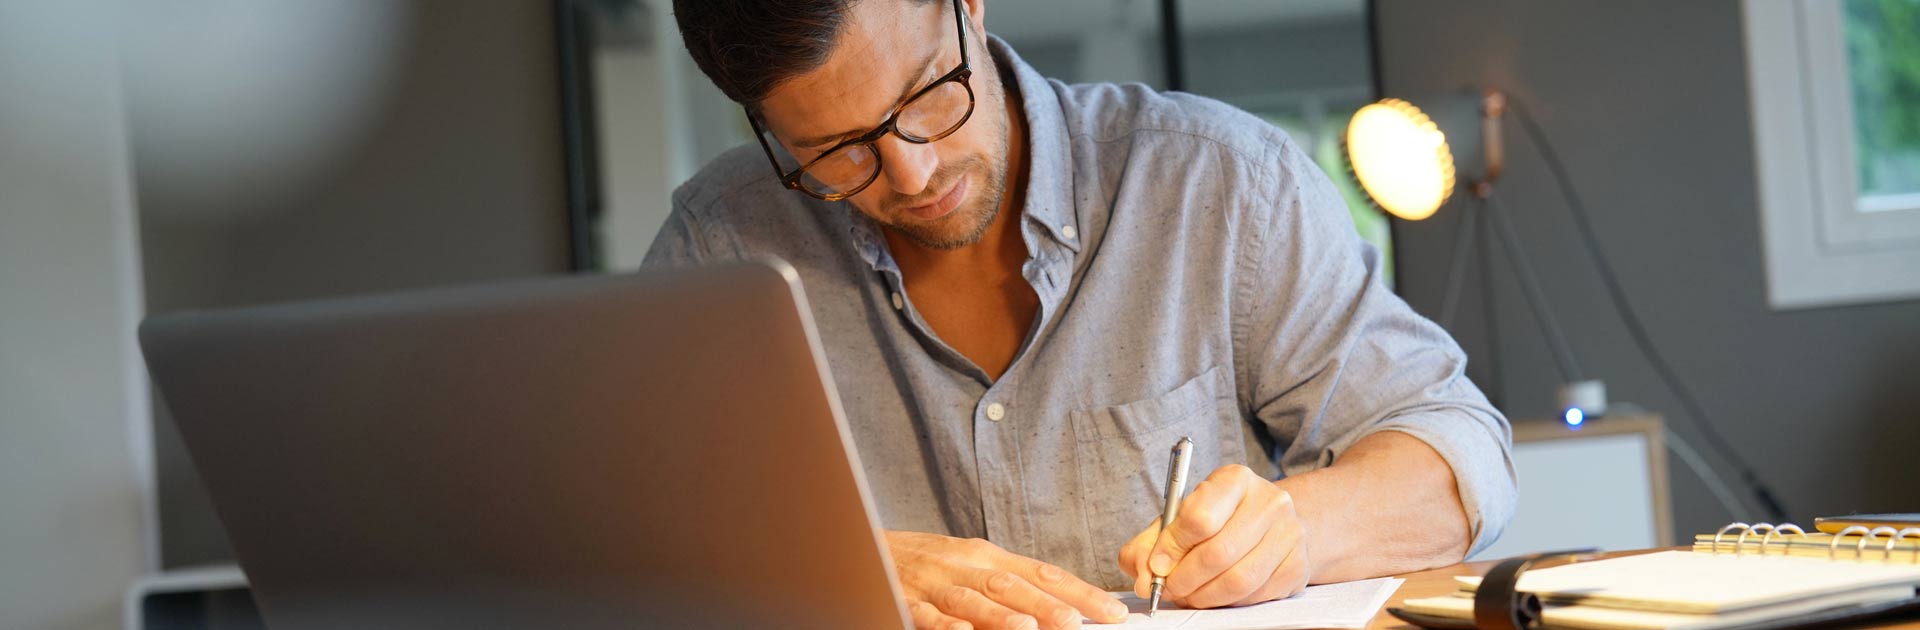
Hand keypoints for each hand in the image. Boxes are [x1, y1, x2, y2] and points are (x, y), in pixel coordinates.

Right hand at [887, 530, 1128, 629]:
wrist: (866, 547)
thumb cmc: (928, 562)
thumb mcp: (973, 564)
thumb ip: (1012, 584)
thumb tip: (1064, 607)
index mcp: (988, 556)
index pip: (1042, 573)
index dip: (1079, 592)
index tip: (1112, 612)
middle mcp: (965, 566)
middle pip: (1011, 585)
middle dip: (1046, 605)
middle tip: (1076, 621)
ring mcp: (935, 584)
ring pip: (972, 600)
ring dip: (1000, 616)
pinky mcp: (904, 600)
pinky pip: (925, 615)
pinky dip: (944, 625)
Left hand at [1116, 464, 1310, 608]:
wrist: (1270, 525)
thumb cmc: (1218, 520)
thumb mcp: (1179, 518)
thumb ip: (1150, 544)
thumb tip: (1145, 578)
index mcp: (1235, 479)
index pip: (1200, 517)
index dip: (1172, 548)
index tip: (1157, 565)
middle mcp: (1269, 501)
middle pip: (1219, 553)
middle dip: (1185, 579)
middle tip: (1169, 589)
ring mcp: (1290, 534)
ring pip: (1239, 580)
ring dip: (1205, 596)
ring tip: (1189, 595)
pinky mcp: (1298, 566)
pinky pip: (1257, 595)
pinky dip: (1229, 602)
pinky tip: (1215, 594)